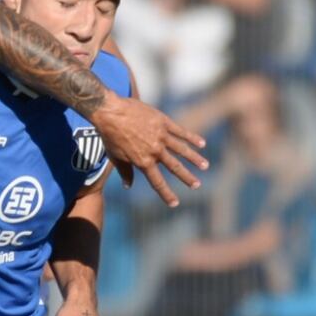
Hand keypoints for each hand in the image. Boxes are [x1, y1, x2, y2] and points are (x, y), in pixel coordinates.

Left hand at [91, 94, 207, 206]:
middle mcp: (155, 151)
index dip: (166, 194)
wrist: (110, 111)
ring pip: (182, 150)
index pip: (157, 182)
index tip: (175, 203)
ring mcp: (161, 136)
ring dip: (195, 159)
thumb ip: (125, 172)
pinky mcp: (163, 122)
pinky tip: (202, 144)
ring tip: (205, 166)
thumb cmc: (110, 135)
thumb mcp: (116, 157)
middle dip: (187, 177)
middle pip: (174, 167)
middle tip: (197, 185)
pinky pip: (181, 132)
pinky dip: (192, 138)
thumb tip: (128, 186)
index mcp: (143, 161)